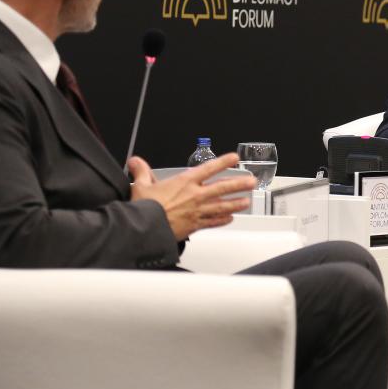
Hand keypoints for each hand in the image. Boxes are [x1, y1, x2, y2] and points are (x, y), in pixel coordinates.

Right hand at [129, 153, 256, 240]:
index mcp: (184, 182)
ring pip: (222, 206)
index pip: (208, 168)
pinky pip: (213, 222)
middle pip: (223, 187)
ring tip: (247, 201)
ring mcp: (197, 211)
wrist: (144, 230)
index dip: (223, 162)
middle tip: (251, 182)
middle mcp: (195, 196)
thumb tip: (135, 162)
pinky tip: (230, 218)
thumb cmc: (144, 208)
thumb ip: (141, 171)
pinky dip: (223, 220)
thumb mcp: (141, 185)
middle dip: (239, 184)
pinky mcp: (195, 226)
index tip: (234, 158)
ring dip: (236, 203)